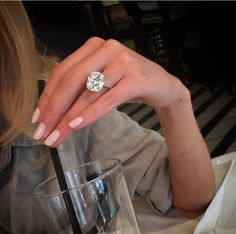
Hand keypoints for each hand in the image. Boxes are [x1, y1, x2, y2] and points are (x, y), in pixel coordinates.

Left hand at [32, 37, 182, 146]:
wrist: (162, 85)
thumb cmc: (128, 83)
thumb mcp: (101, 81)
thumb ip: (80, 89)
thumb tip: (53, 112)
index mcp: (93, 47)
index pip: (62, 72)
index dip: (47, 97)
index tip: (38, 119)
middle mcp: (106, 49)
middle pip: (70, 81)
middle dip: (54, 110)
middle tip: (44, 133)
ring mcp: (122, 61)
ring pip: (87, 92)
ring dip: (69, 117)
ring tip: (57, 136)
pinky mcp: (136, 78)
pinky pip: (108, 98)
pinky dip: (91, 113)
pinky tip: (77, 126)